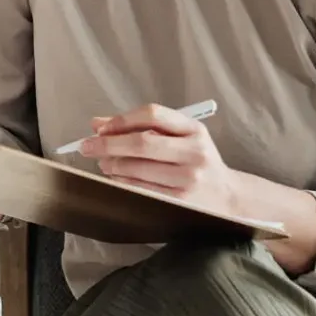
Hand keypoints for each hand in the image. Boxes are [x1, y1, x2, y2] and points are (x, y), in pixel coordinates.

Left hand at [78, 102, 236, 212]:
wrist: (228, 197)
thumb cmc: (197, 163)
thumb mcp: (180, 137)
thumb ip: (141, 127)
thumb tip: (97, 124)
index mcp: (195, 129)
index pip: (153, 114)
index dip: (122, 119)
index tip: (100, 127)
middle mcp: (194, 152)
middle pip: (142, 143)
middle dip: (108, 144)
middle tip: (86, 146)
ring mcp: (188, 179)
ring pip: (137, 168)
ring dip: (112, 164)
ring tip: (103, 162)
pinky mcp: (180, 201)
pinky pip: (140, 189)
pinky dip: (121, 182)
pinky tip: (115, 178)